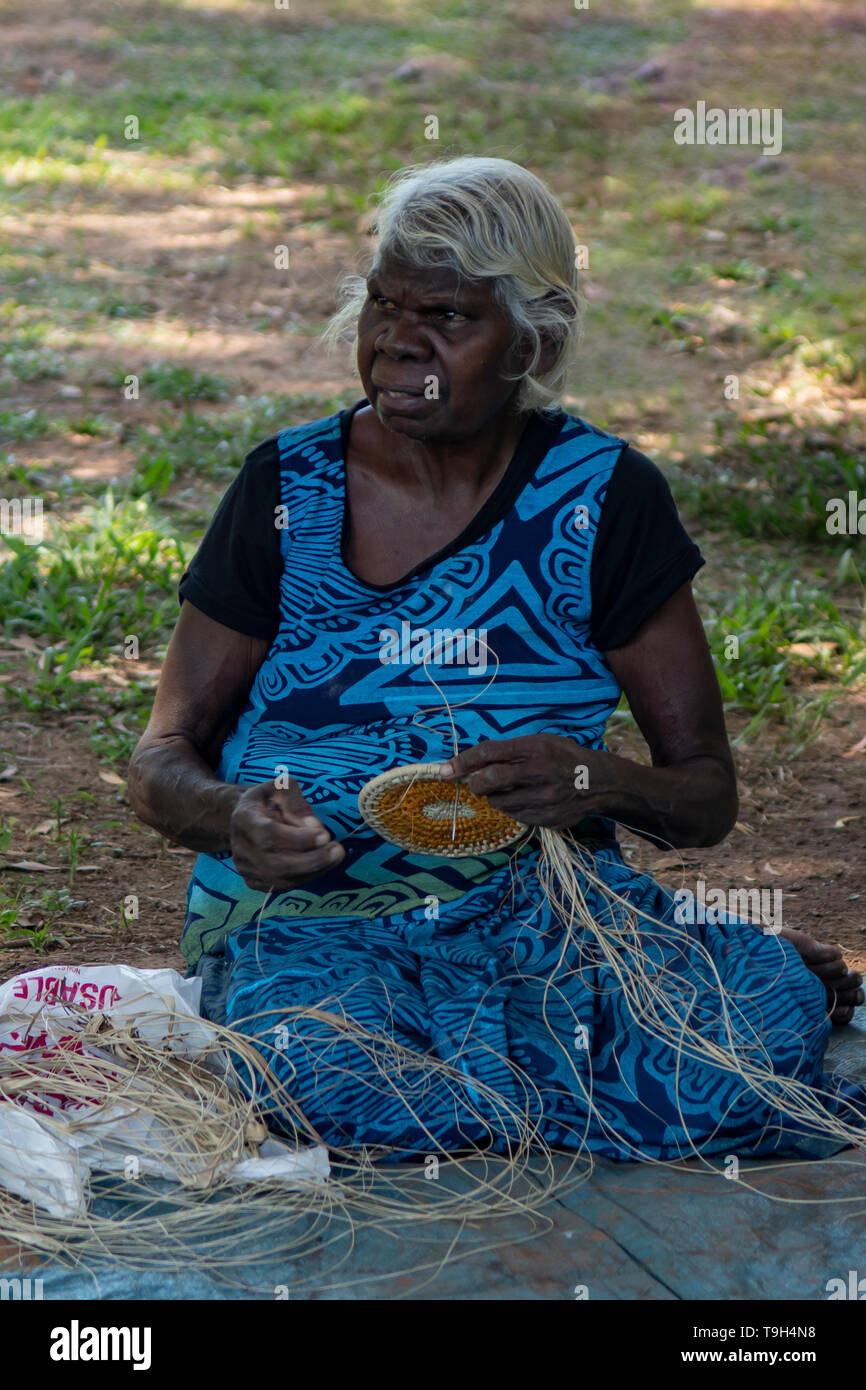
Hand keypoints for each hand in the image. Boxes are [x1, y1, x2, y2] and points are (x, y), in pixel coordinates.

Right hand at [229, 780, 344, 890]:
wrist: (248, 817)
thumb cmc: (270, 800)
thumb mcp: (282, 788)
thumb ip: (297, 804)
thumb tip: (314, 827)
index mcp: (243, 818)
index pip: (269, 834)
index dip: (298, 839)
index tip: (325, 835)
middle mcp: (240, 847)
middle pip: (275, 864)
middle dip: (311, 860)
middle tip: (337, 850)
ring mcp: (245, 867)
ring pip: (281, 879)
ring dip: (313, 870)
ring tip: (335, 855)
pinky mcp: (254, 881)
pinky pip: (283, 886)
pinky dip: (307, 877)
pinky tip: (323, 864)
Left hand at [439, 735, 610, 827]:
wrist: (598, 782)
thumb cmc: (562, 756)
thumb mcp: (539, 742)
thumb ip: (509, 751)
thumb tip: (471, 763)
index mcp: (535, 748)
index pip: (489, 753)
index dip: (463, 762)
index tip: (446, 770)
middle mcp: (539, 773)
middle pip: (489, 781)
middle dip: (476, 784)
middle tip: (478, 783)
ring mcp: (544, 799)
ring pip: (498, 803)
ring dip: (495, 797)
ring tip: (510, 790)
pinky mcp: (548, 819)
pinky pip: (515, 817)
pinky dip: (512, 809)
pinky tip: (525, 800)